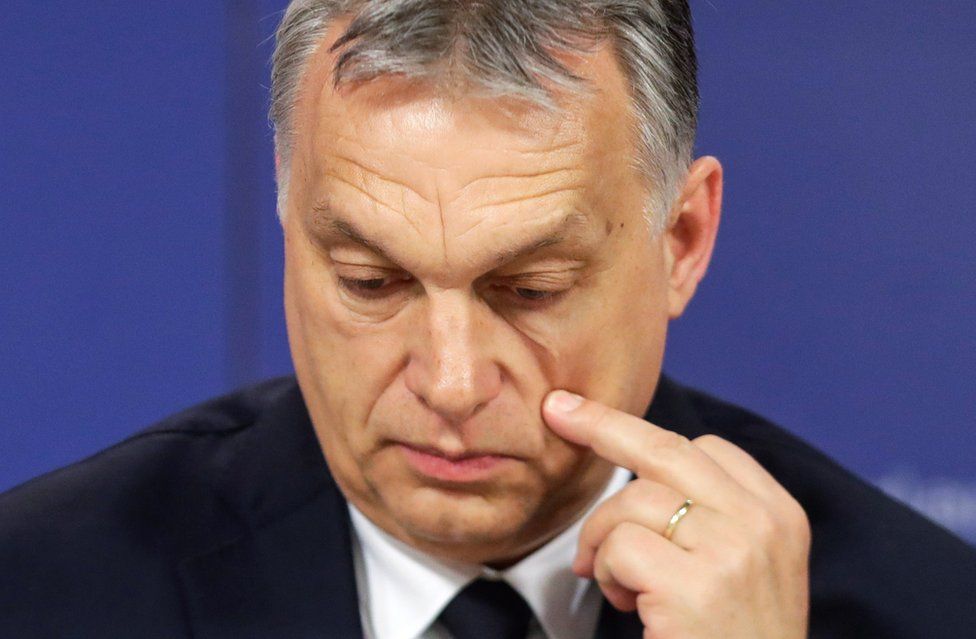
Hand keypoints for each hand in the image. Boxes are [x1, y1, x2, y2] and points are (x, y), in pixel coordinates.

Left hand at [542, 390, 810, 638]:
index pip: (706, 448)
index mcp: (779, 513)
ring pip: (633, 501)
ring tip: (615, 581)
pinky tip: (628, 604)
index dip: (645, 435)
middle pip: (666, 448)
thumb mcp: (747, 569)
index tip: (600, 422)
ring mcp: (732, 551)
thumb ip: (711, 517)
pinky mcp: (695, 586)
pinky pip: (621, 546)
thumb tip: (636, 471)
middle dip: (603, 425)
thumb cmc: (737, 638)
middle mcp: (762, 523)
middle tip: (559, 411)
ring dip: (603, 539)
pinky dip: (607, 571)